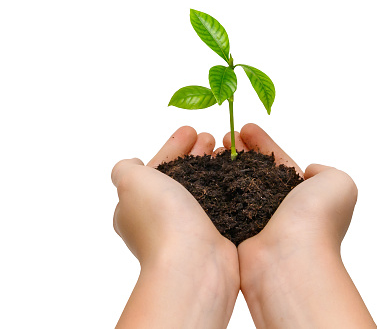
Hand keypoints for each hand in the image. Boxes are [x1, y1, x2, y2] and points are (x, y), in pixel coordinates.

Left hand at [111, 127, 238, 328]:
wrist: (194, 263)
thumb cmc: (161, 220)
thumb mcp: (131, 183)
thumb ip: (124, 169)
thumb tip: (131, 165)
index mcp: (136, 206)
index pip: (155, 169)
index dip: (172, 148)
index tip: (190, 130)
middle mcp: (160, 218)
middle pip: (180, 176)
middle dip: (195, 153)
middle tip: (211, 137)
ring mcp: (187, 228)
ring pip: (201, 188)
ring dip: (211, 166)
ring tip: (226, 149)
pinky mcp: (211, 235)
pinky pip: (218, 202)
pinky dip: (224, 184)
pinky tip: (236, 172)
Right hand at [221, 123, 375, 328]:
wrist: (290, 258)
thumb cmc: (316, 219)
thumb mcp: (340, 184)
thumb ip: (326, 171)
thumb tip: (309, 172)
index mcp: (303, 193)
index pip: (278, 161)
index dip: (262, 142)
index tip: (245, 127)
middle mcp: (279, 207)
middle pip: (255, 171)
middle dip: (241, 151)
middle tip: (225, 136)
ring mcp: (256, 220)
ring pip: (237, 185)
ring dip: (226, 166)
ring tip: (213, 149)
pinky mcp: (236, 232)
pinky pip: (224, 203)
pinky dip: (215, 186)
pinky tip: (205, 171)